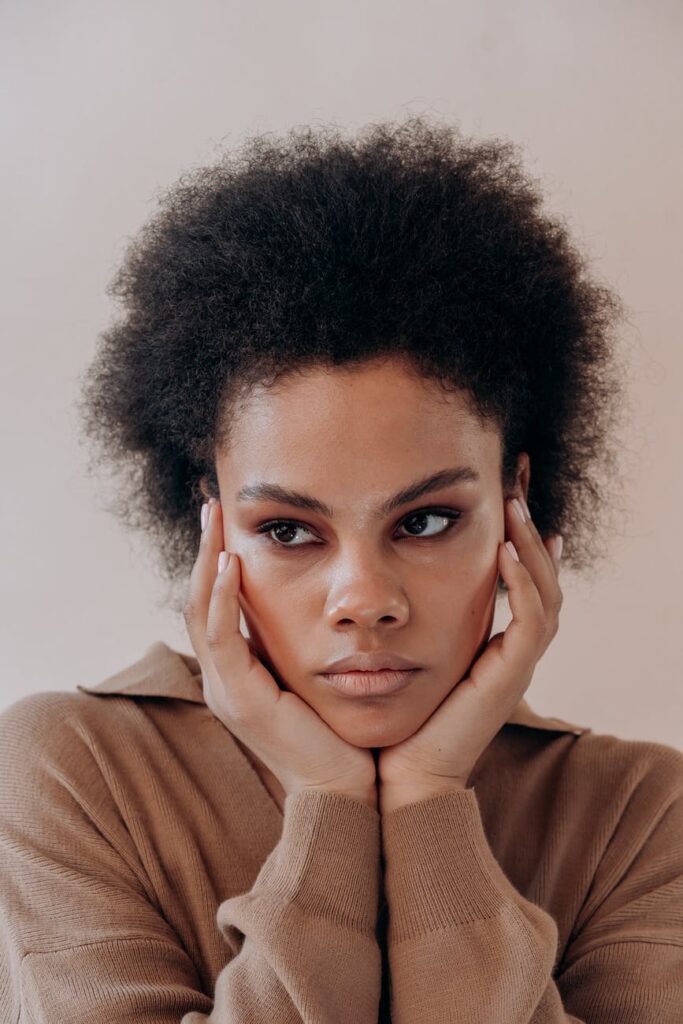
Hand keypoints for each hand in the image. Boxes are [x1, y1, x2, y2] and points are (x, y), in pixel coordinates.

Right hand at [184, 498, 377, 809]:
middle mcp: (222, 680)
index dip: (217, 562)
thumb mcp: (317, 676)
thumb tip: (325, 601)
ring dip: (208, 561)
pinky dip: (224, 598)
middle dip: (206, 550)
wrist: (347, 792)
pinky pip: (221, 639)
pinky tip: (234, 564)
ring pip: (201, 613)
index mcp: (238, 674)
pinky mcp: (240, 700)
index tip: (228, 520)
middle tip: (212, 504)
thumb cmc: (340, 735)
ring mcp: (225, 691)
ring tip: (216, 518)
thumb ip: (306, 643)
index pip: (216, 607)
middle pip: (199, 602)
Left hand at [377, 496, 563, 814]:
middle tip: (518, 489)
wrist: (395, 780)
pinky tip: (504, 552)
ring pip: (546, 597)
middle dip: (531, 535)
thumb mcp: (396, 659)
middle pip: (542, 583)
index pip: (520, 588)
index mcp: (488, 652)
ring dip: (532, 549)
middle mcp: (509, 657)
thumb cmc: (389, 722)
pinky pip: (531, 623)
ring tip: (516, 507)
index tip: (506, 504)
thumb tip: (366, 588)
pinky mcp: (508, 680)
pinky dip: (524, 585)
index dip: (518, 546)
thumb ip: (396, 624)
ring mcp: (513, 669)